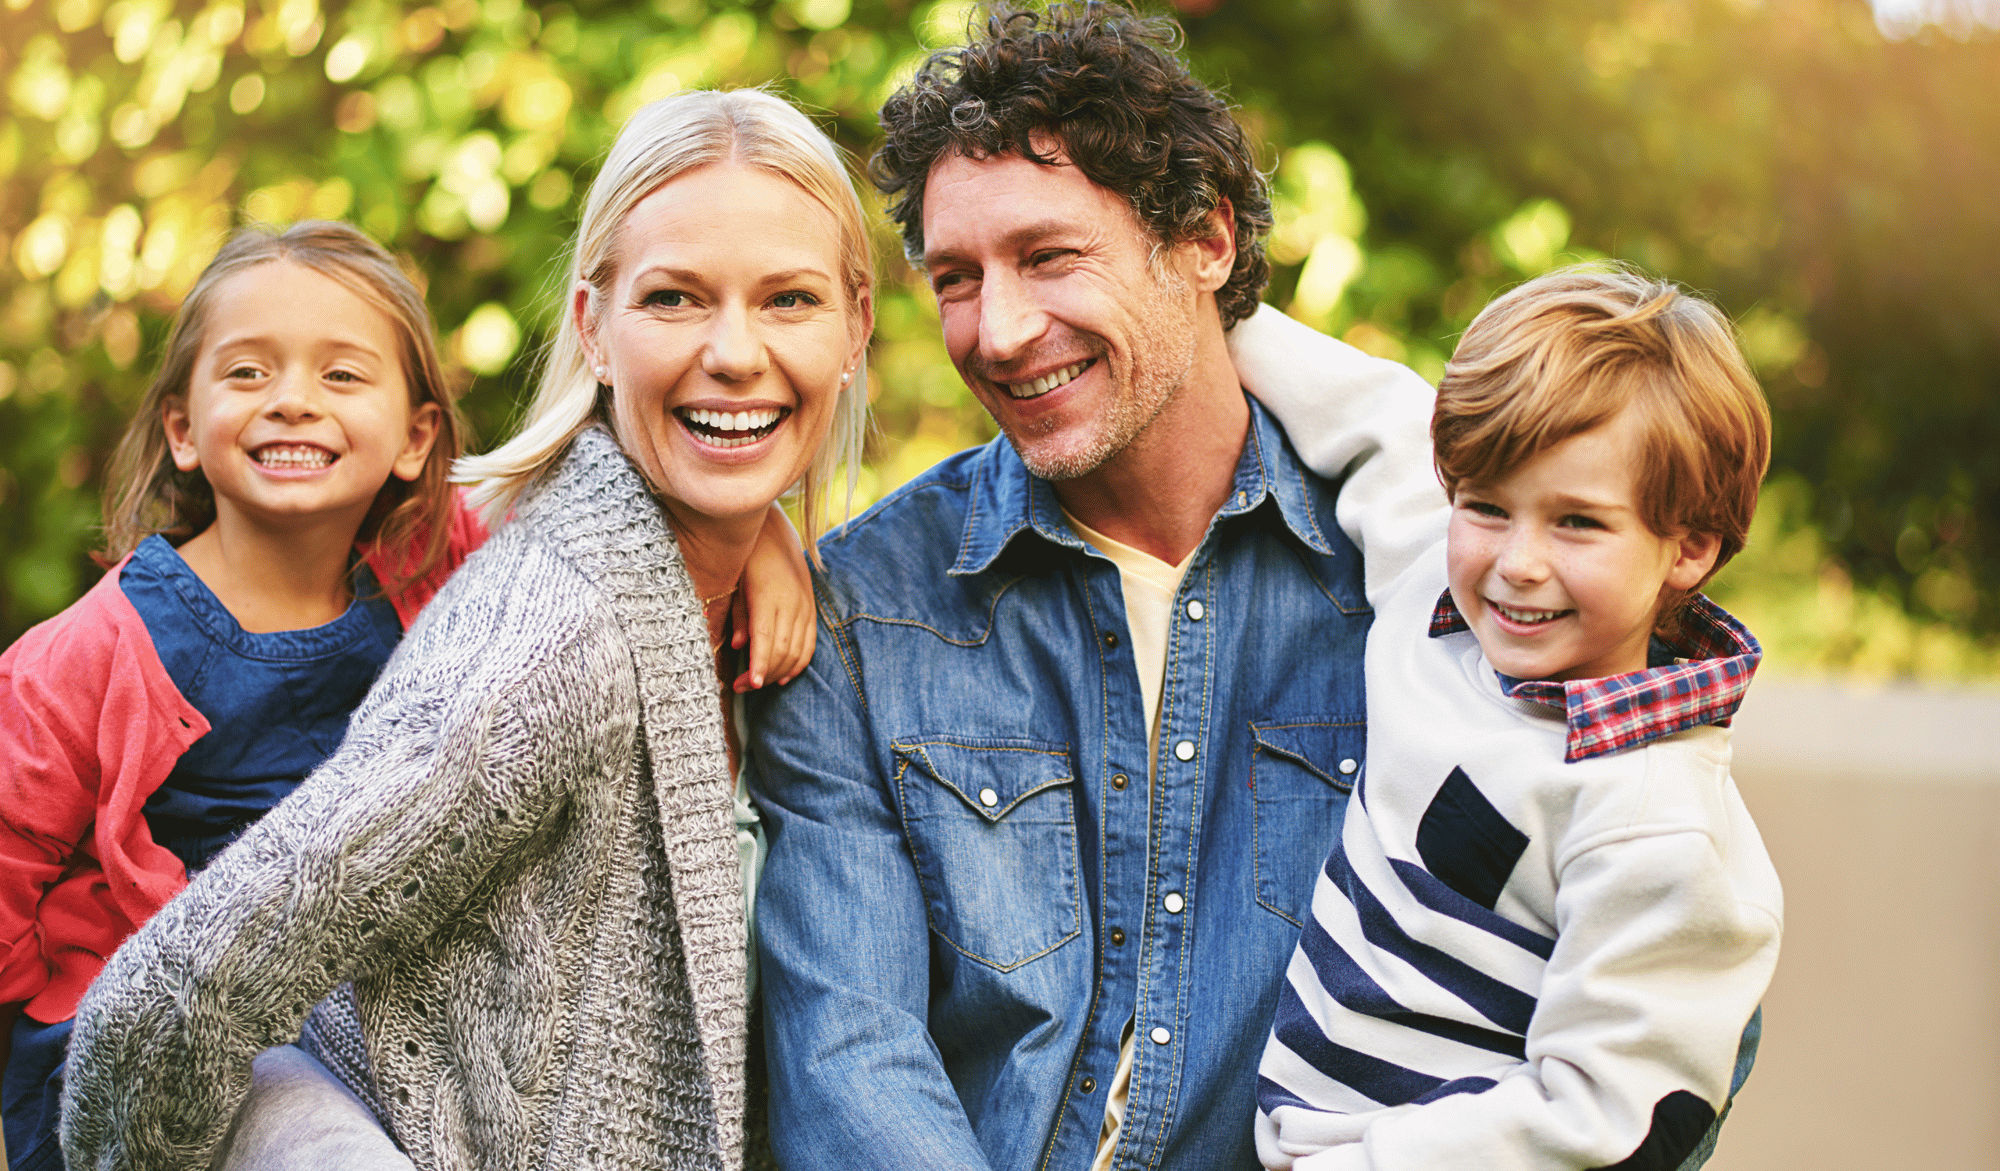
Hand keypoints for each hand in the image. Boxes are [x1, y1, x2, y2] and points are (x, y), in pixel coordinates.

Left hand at [732, 505, 816, 691]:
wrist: (775, 534)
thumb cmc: (748, 559)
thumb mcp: (736, 584)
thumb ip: (738, 616)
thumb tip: (738, 646)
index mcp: (768, 597)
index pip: (767, 639)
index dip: (760, 665)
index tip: (750, 684)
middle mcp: (791, 603)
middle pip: (782, 650)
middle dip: (763, 673)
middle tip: (741, 687)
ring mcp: (805, 606)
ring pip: (798, 650)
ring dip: (780, 671)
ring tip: (759, 683)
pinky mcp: (811, 608)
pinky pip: (809, 643)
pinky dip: (799, 663)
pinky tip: (784, 675)